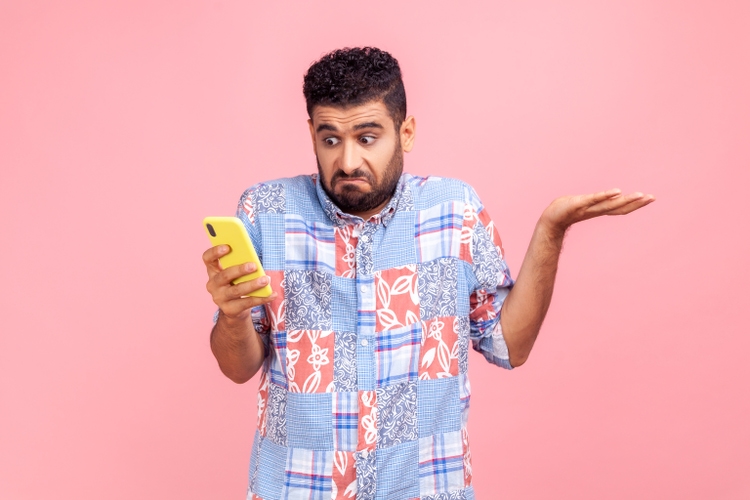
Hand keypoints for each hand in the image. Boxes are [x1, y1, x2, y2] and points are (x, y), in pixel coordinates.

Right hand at [202, 245, 276, 320]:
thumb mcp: (235, 273)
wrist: (234, 308)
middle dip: (240, 270)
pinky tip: (272, 294)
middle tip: (254, 265)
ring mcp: (220, 298)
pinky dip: (262, 298)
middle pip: (225, 275)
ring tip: (266, 279)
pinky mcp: (230, 309)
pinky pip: (247, 303)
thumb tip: (254, 260)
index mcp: (213, 271)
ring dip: (253, 284)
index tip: (228, 247)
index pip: (207, 258)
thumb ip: (240, 263)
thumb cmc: (236, 283)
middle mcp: (213, 284)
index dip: (215, 252)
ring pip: (237, 290)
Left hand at [540, 188, 655, 236]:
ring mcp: (588, 207)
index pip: (620, 207)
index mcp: (599, 210)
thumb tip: (603, 200)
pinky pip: (593, 199)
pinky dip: (605, 195)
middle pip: (619, 207)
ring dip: (625, 199)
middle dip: (636, 203)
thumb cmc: (566, 210)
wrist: (550, 219)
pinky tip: (617, 191)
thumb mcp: (584, 205)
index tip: (650, 198)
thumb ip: (594, 203)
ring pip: (610, 204)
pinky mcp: (578, 204)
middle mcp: (596, 210)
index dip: (635, 204)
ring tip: (640, 195)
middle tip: (652, 197)